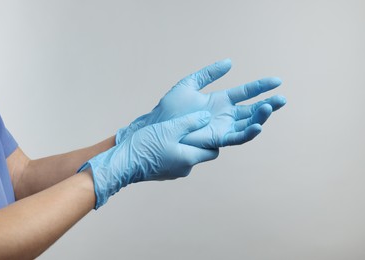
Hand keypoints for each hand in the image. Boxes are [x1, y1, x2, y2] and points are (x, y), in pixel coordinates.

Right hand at [79, 111, 217, 208]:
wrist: (121, 164)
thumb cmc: (144, 146)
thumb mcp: (169, 128)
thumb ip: (190, 122)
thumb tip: (207, 117)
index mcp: (188, 159)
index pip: (213, 151)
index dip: (214, 139)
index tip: (208, 127)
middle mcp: (184, 169)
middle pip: (200, 153)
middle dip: (198, 140)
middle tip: (192, 125)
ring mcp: (173, 172)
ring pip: (186, 155)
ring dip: (184, 144)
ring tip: (175, 130)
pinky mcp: (163, 172)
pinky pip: (174, 159)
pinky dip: (173, 150)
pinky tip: (163, 140)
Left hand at [116, 59, 285, 147]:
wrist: (158, 126)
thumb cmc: (170, 109)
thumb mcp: (189, 85)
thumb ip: (208, 74)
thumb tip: (229, 62)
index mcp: (221, 101)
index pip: (246, 92)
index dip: (261, 87)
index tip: (277, 81)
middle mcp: (225, 115)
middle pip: (252, 110)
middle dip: (268, 105)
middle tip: (282, 99)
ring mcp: (222, 128)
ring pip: (248, 123)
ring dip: (261, 117)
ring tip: (269, 107)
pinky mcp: (217, 139)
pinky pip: (236, 137)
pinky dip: (248, 132)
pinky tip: (257, 126)